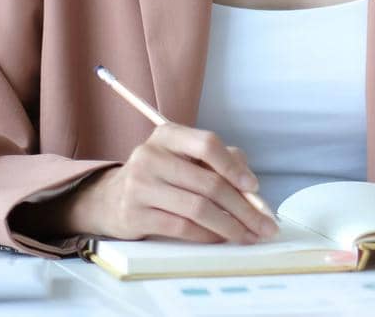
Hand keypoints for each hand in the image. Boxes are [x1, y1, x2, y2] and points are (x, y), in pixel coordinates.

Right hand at [23, 125, 279, 244]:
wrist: (110, 199)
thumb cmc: (161, 176)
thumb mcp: (185, 158)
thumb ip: (220, 162)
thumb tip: (253, 190)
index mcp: (168, 135)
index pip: (207, 144)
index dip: (234, 167)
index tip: (254, 188)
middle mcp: (151, 155)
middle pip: (208, 183)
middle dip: (243, 208)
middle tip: (264, 225)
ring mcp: (140, 185)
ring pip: (197, 208)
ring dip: (230, 226)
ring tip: (248, 236)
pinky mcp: (134, 214)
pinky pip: (181, 227)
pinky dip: (207, 236)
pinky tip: (220, 239)